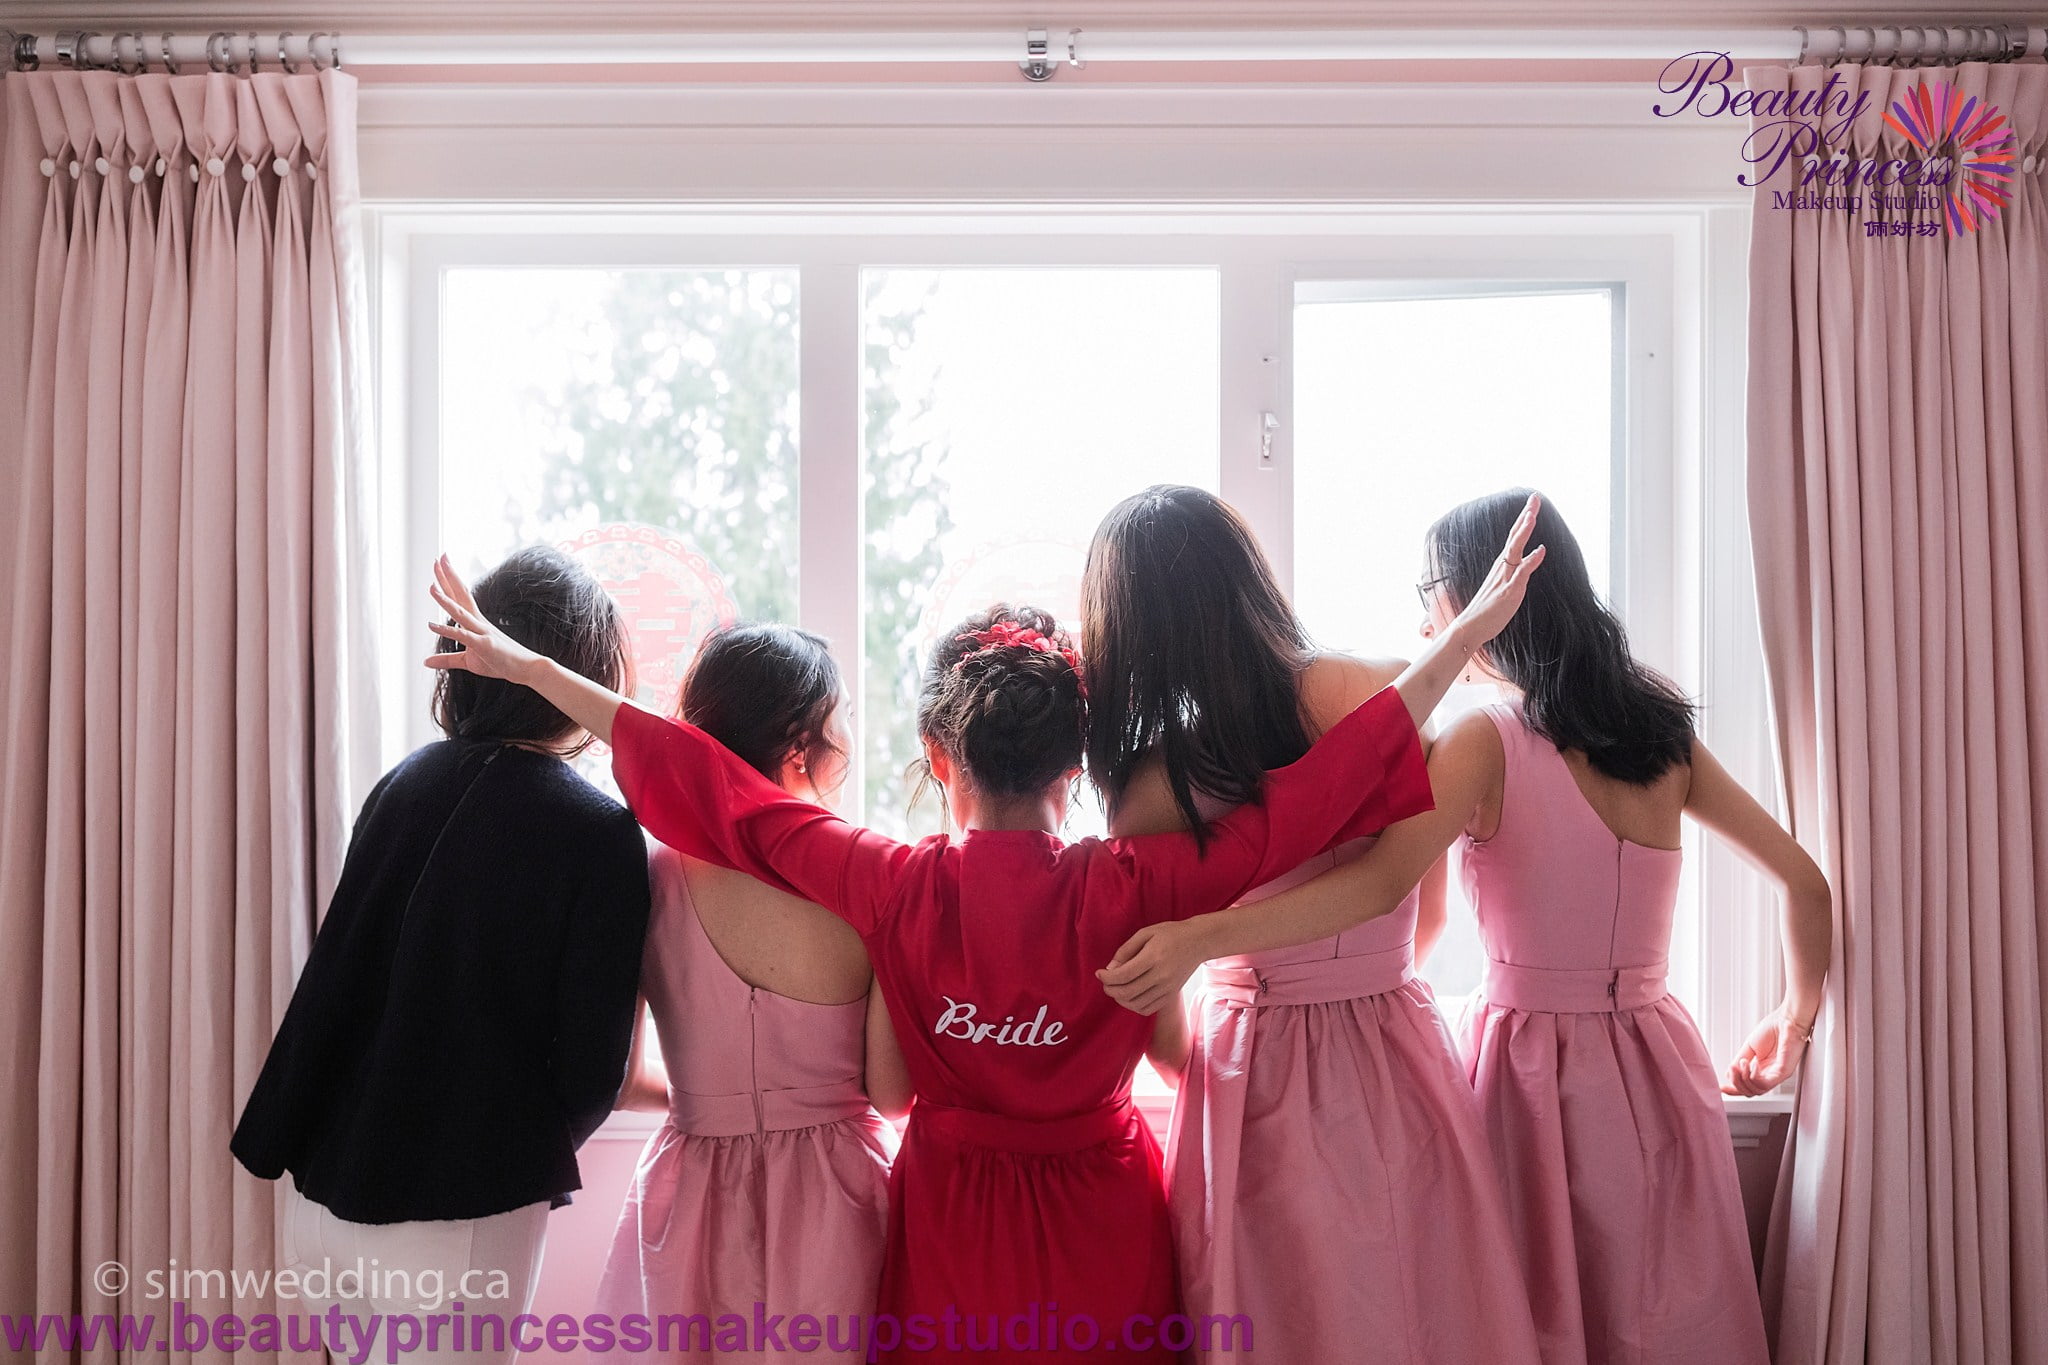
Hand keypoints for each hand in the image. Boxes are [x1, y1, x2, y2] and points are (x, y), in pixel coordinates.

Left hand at [423, 554, 543, 681]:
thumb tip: (426, 661)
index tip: (441, 564)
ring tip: (431, 586)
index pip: (459, 597)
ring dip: (445, 599)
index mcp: (475, 622)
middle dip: (448, 577)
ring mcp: (481, 632)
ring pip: (459, 612)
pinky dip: (446, 630)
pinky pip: (462, 635)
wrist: (527, 668)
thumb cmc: (501, 662)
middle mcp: (478, 622)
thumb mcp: (468, 662)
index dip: (448, 580)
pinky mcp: (483, 645)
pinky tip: (431, 625)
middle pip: (460, 595)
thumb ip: (447, 659)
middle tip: (439, 557)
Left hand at [1096, 921, 1209, 1015]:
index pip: (1123, 975)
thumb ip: (1126, 950)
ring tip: (1115, 989)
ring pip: (1136, 1004)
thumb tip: (1110, 968)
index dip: (1106, 977)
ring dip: (1120, 999)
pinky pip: (1148, 1009)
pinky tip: (1129, 996)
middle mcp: (1161, 976)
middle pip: (1127, 992)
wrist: (1199, 942)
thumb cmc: (1170, 934)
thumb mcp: (1146, 933)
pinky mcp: (1171, 995)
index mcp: (1153, 957)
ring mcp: (1168, 988)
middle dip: (1110, 989)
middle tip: (1105, 982)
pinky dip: (1134, 1006)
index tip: (1099, 973)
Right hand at [1447, 493, 1547, 650]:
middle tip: (1534, 497)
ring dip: (1524, 531)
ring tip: (1532, 515)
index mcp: (1502, 565)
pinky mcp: (1509, 591)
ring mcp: (1505, 577)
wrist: (1470, 627)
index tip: (1532, 503)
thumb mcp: (1503, 587)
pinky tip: (1541, 550)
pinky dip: (1531, 560)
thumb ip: (1514, 574)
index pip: (1514, 536)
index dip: (1524, 519)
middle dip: (1526, 515)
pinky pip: (1521, 573)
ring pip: (1515, 549)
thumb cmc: (1486, 611)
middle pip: (1515, 535)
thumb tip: (1525, 564)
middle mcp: (1502, 567)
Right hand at [1720, 1005, 1812, 1095]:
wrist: (1786, 1020)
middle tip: (1731, 1070)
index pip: (1748, 1086)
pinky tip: (1752, 1064)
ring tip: (1742, 1063)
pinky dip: (1754, 1076)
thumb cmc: (1773, 1029)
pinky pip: (1765, 1083)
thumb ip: (1739, 1061)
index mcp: (1762, 1069)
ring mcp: (1777, 1075)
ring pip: (1757, 1090)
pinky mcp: (1783, 1072)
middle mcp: (1770, 1075)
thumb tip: (1729, 1072)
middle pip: (1750, 1092)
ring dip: (1743, 1078)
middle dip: (1736, 1083)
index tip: (1722, 1087)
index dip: (1734, 1089)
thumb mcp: (1750, 1047)